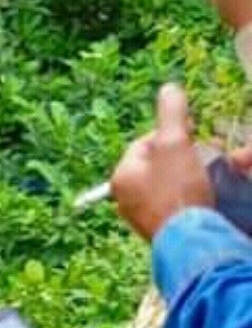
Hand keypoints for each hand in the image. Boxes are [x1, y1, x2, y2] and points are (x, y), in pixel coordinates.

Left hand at [110, 84, 212, 239]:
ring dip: (187, 175)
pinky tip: (204, 195)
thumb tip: (169, 88)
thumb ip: (172, 115)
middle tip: (204, 155)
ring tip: (206, 174)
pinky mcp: (159, 230)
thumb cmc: (178, 190)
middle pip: (156, 165)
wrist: (190, 239)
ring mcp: (140, 216)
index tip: (193, 134)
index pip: (145, 144)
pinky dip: (187, 195)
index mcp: (121, 176)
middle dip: (182, 156)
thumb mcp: (176, 144)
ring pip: (165, 184)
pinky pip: (172, 203)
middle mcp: (124, 198)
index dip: (171, 135)